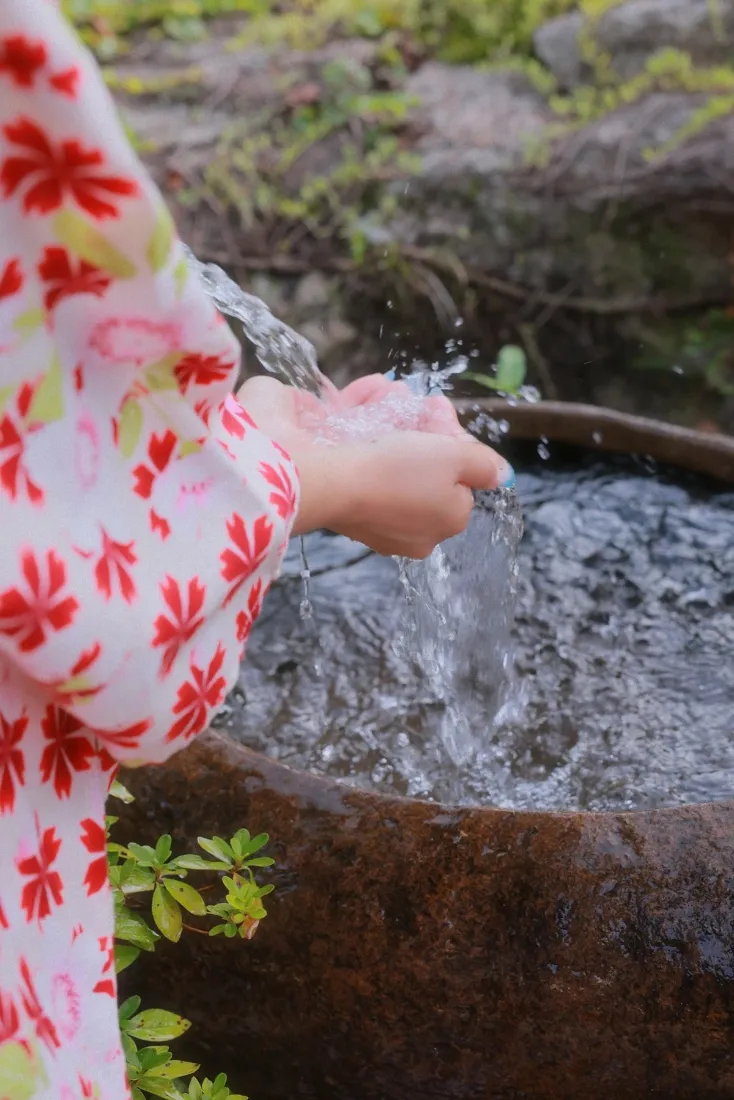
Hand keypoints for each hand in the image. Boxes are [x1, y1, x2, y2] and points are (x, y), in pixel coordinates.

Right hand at [238, 376, 510, 558]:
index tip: (445, 421)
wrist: (313, 474)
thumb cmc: (392, 474)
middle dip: (424, 425)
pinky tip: (370, 390)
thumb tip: (500, 474)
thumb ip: (481, 464)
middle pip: (421, 462)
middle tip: (424, 403)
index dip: (455, 448)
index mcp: (427, 529)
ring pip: (384, 445)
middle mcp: (392, 519)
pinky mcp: (325, 467)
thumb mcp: (455, 462)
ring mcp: (354, 495)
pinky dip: (361, 408)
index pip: (454, 484)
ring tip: (393, 392)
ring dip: (392, 411)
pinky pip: (351, 434)